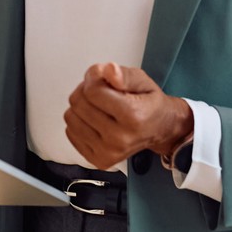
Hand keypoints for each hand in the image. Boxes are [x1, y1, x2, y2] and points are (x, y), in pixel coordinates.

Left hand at [63, 62, 193, 170]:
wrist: (160, 129)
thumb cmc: (149, 103)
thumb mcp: (142, 80)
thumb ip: (123, 74)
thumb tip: (108, 71)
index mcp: (133, 116)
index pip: (92, 91)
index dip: (94, 79)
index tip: (103, 79)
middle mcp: (120, 138)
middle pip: (79, 104)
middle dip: (86, 91)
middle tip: (101, 92)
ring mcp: (108, 152)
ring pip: (71, 118)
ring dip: (81, 107)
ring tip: (99, 106)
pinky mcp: (99, 160)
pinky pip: (70, 133)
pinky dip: (80, 123)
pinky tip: (96, 121)